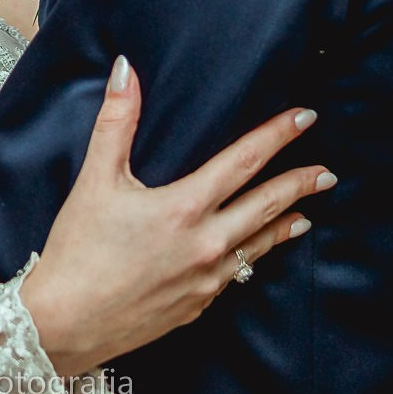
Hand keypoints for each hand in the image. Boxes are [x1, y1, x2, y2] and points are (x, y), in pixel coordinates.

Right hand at [19, 58, 330, 377]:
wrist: (65, 324)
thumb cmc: (77, 251)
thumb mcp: (95, 179)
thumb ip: (116, 121)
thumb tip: (125, 70)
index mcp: (185, 207)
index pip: (245, 161)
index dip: (277, 135)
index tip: (305, 118)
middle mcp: (206, 244)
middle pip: (266, 205)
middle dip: (300, 184)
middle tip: (327, 173)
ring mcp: (206, 280)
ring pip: (258, 245)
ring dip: (285, 224)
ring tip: (305, 214)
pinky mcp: (197, 307)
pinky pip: (236, 276)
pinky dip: (253, 257)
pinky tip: (254, 255)